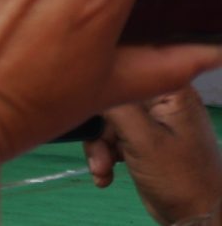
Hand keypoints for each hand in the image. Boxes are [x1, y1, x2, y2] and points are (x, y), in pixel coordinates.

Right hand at [85, 89, 221, 220]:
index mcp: (169, 90)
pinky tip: (106, 173)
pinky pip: (113, 136)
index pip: (124, 70)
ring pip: (107, 120)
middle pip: (110, 98)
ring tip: (103, 169)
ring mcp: (151, 121)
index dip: (101, 85)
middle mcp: (160, 100)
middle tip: (99, 154)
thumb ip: (114, 105)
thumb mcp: (143, 138)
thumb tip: (89, 80)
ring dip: (99, 147)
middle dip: (99, 129)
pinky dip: (105, 155)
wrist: (197, 218)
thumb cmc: (178, 178)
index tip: (83, 104)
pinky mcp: (143, 139)